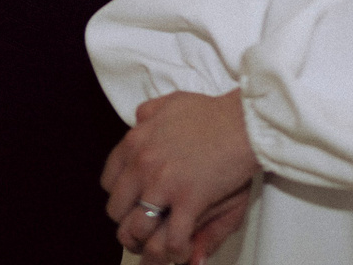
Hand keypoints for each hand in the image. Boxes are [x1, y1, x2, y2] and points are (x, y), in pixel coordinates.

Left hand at [102, 91, 257, 262]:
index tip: (132, 203)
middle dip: (128, 223)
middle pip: (117, 210)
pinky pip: (171, 239)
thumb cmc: (212, 113)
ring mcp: (163, 184)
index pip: (109, 182)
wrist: (243, 122)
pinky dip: (175, 251)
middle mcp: (142, 164)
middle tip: (144, 229)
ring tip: (158, 249)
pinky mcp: (188, 201)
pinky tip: (183, 251)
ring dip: (146, 244)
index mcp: (136, 142)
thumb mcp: (172, 102)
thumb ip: (149, 112)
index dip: (120, 197)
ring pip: (136, 230)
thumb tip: (138, 121)